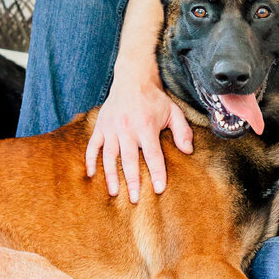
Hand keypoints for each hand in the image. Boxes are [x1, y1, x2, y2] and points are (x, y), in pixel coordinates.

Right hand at [84, 67, 193, 202]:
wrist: (132, 79)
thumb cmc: (155, 99)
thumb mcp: (173, 112)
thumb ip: (182, 131)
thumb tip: (188, 151)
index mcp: (146, 126)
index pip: (153, 155)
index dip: (157, 173)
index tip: (158, 189)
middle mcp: (127, 128)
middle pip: (130, 160)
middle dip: (132, 181)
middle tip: (134, 200)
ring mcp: (111, 128)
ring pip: (109, 156)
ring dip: (111, 176)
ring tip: (114, 193)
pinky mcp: (100, 126)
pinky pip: (93, 146)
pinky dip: (90, 160)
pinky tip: (92, 174)